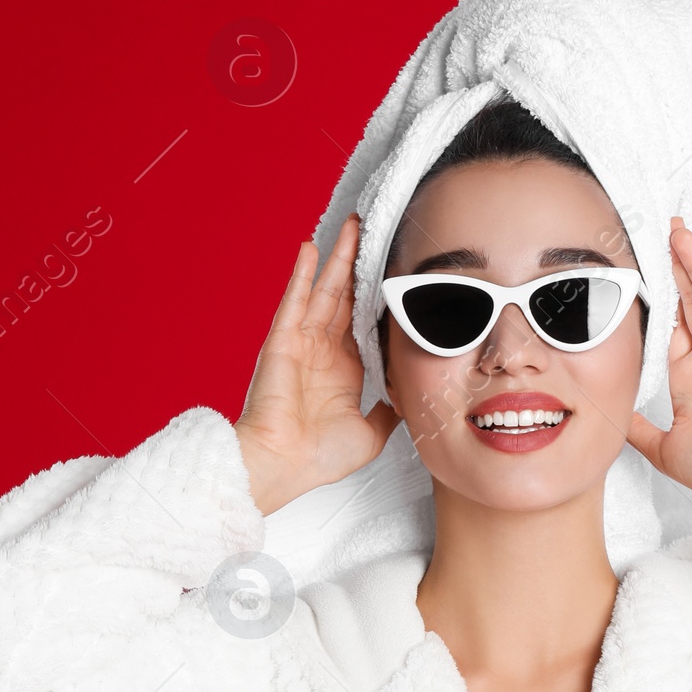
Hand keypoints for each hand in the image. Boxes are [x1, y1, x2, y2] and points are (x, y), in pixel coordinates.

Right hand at [234, 214, 399, 512]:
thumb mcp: (372, 433)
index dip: (379, 294)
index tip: (395, 269)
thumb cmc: (319, 456)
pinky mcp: (282, 341)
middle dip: (359, 263)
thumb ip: (390, 410)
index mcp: (344, 369)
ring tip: (352, 225)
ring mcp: (302, 343)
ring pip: (324, 290)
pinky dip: (301, 274)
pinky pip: (294, 301)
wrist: (285, 466)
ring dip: (337, 258)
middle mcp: (323, 351)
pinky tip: (311, 249)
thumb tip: (409, 398)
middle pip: (346, 296)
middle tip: (375, 230)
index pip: (365, 321)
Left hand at [627, 219, 691, 536]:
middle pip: (690, 302)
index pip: (669, 326)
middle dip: (675, 268)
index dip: (657, 298)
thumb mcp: (663, 449)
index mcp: (688, 377)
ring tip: (680, 232)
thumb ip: (638, 429)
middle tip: (660, 232)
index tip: (639, 271)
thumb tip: (610, 416)